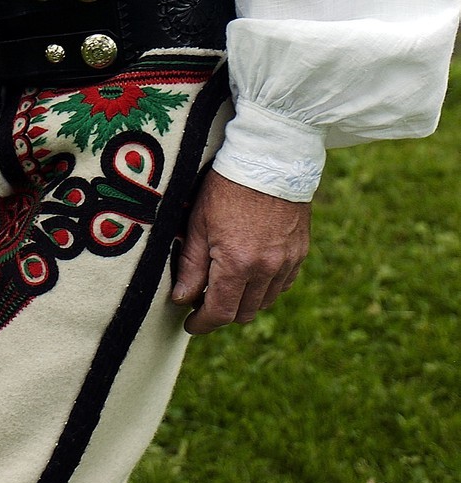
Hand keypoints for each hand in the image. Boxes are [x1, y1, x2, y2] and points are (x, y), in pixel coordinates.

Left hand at [171, 169, 310, 333]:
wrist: (270, 158)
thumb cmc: (227, 185)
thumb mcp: (199, 221)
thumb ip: (191, 265)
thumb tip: (181, 298)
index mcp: (237, 264)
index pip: (220, 313)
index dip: (202, 324)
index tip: (191, 324)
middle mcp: (266, 270)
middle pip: (243, 312)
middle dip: (222, 312)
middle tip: (204, 300)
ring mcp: (287, 262)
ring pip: (264, 302)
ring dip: (245, 301)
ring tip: (227, 284)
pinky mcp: (300, 252)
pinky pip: (283, 284)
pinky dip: (267, 287)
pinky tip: (253, 273)